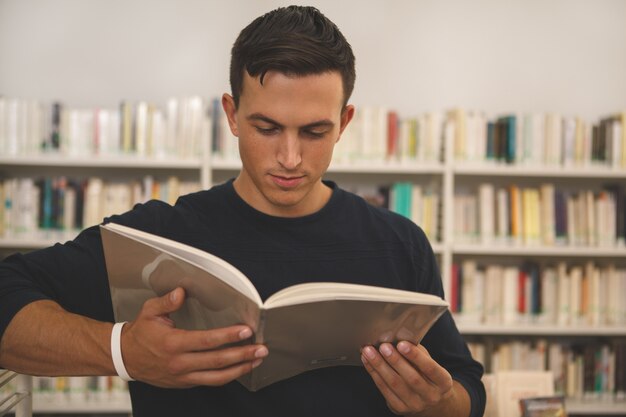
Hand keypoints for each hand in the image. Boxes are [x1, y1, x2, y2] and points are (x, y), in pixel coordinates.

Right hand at [121, 287, 267, 387]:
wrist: (125, 358)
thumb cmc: (140, 333)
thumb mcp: (149, 311)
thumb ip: (167, 301)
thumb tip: (182, 291)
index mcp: (172, 343)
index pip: (206, 341)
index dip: (228, 336)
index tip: (246, 331)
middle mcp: (179, 363)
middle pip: (217, 361)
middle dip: (243, 355)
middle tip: (262, 349)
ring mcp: (182, 376)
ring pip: (217, 377)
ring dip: (240, 369)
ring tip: (257, 360)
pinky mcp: (184, 383)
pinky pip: (210, 382)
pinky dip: (227, 376)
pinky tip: (240, 368)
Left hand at [361, 341, 453, 415]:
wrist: (431, 403)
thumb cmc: (428, 377)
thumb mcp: (431, 364)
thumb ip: (418, 353)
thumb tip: (400, 336)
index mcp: (443, 382)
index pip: (430, 368)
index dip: (416, 356)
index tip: (402, 344)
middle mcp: (431, 396)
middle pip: (411, 378)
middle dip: (395, 360)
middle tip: (383, 346)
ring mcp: (415, 405)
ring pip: (395, 384)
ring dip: (379, 366)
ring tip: (369, 352)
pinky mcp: (400, 408)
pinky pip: (384, 390)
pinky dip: (374, 374)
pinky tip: (367, 362)